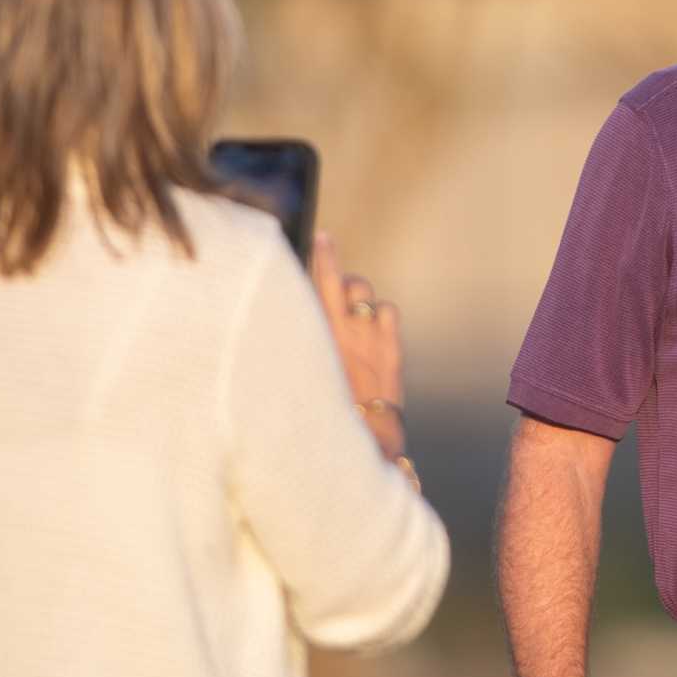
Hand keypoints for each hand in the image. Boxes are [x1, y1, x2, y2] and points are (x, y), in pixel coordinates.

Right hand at [311, 231, 406, 460]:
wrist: (361, 439)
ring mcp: (372, 337)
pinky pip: (389, 312)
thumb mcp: (297, 376)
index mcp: (318, 335)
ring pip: (365, 294)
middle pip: (342, 281)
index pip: (318, 284)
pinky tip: (372, 324)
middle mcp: (345, 330)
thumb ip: (295, 345)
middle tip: (327, 244)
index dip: (322, 257)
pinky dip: (380, 313)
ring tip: (345, 305)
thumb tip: (286, 326)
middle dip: (332, 259)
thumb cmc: (319, 414)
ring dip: (355, 294)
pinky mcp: (391, 349)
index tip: (323, 237)